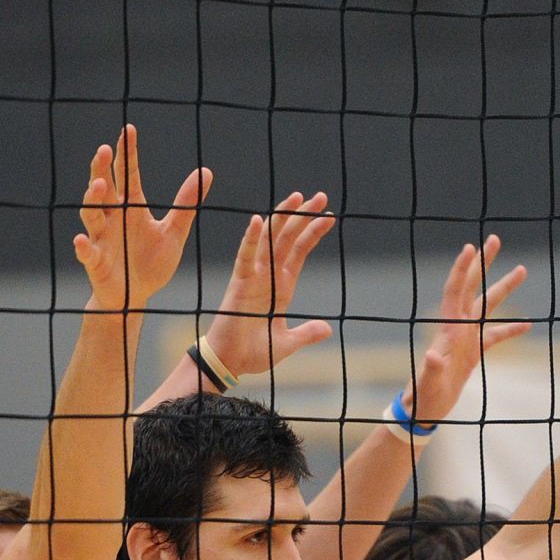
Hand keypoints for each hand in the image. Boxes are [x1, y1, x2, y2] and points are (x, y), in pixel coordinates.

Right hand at [73, 124, 209, 312]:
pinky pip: (87, 252)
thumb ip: (186, 204)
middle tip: (105, 150)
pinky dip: (83, 247)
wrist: (135, 298)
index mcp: (132, 207)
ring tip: (99, 186)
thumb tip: (205, 173)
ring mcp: (101, 238)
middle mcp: (113, 218)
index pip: (128, 174)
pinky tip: (81, 240)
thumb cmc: (151, 263)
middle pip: (105, 188)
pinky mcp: (95, 262)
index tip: (128, 129)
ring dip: (93, 200)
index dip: (128, 153)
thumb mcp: (173, 232)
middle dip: (102, 169)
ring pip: (92, 214)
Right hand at [201, 191, 335, 377]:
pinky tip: (257, 221)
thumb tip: (327, 329)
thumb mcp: (287, 343)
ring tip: (297, 197)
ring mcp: (253, 277)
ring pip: (269, 240)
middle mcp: (268, 276)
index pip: (299, 252)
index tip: (329, 216)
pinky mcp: (239, 283)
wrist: (230, 364)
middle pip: (287, 238)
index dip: (313, 233)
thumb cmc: (253, 353)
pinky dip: (251, 239)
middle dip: (303, 216)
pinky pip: (245, 257)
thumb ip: (305, 333)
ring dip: (282, 218)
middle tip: (320, 196)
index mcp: (281, 286)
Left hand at [403, 235, 530, 427]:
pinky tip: (528, 324)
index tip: (470, 247)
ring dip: (504, 288)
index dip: (462, 270)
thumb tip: (432, 354)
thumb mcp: (428, 383)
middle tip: (495, 238)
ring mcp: (466, 339)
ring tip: (522, 269)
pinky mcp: (473, 353)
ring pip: (488, 307)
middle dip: (484, 264)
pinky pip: (495, 336)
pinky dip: (511, 330)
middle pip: (473, 288)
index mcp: (447, 329)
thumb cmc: (423, 397)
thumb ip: (431, 369)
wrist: (424, 411)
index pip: (455, 292)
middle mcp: (457, 328)